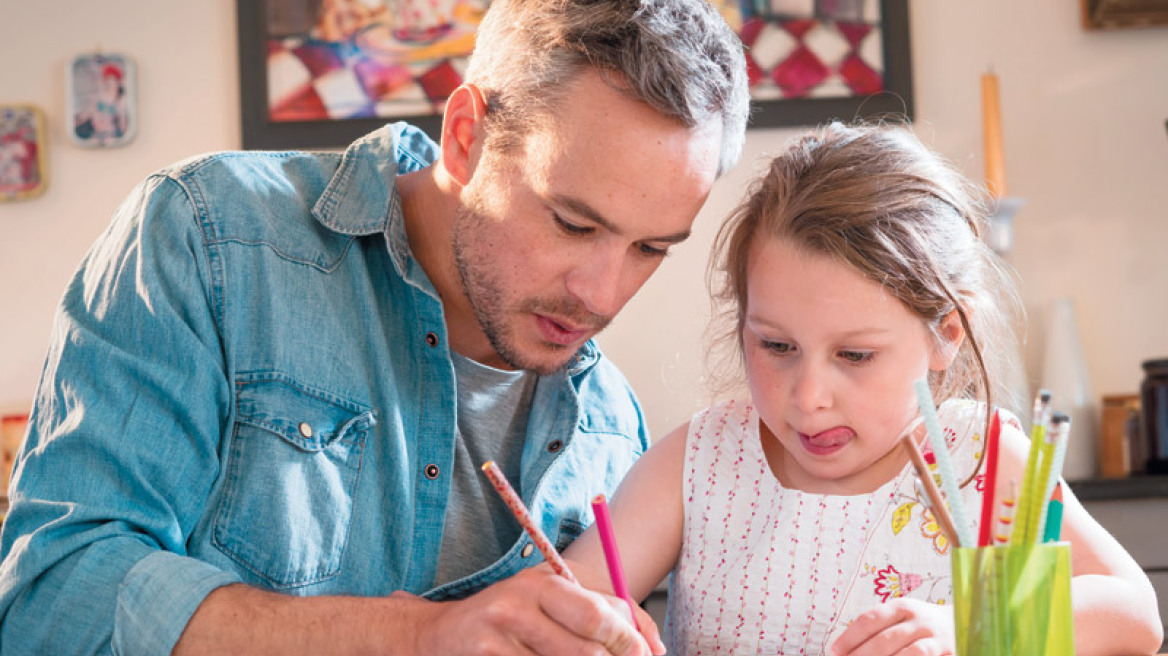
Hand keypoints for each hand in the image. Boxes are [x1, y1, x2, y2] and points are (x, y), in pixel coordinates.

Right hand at [400, 566, 658, 655]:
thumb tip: (653, 645)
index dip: (631, 642)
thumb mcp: (547, 599)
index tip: (646, 655)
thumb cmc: (505, 619)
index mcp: (539, 583)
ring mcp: (496, 643)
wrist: (434, 638)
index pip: (599, 615)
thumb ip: (600, 610)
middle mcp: (515, 608)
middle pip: (586, 653)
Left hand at [830, 598, 954, 655]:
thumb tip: (843, 649)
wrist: (966, 623)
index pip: (870, 620)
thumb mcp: (901, 618)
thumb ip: (878, 629)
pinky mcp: (950, 652)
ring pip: (908, 654)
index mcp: (902, 607)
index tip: (834, 651)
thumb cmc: (921, 625)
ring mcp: (936, 638)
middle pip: (885, 639)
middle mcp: (920, 620)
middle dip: (862, 655)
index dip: (850, 637)